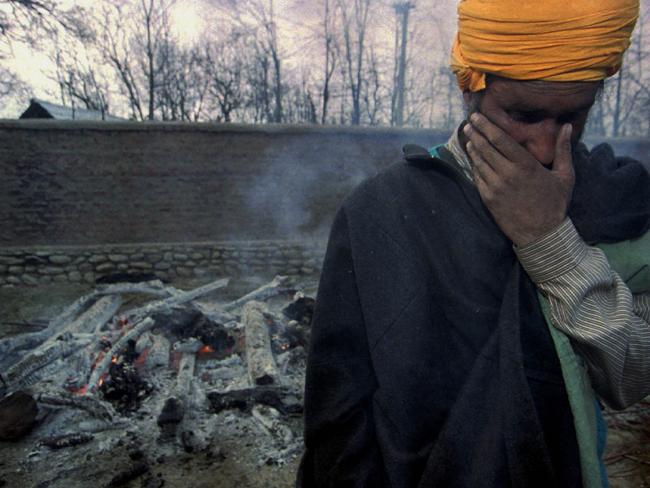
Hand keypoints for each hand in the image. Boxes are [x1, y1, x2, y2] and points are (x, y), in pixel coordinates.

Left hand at [464, 113, 573, 246]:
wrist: (541, 234)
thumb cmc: (555, 203)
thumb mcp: (565, 175)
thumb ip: (563, 149)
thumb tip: (568, 126)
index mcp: (526, 165)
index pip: (501, 139)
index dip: (486, 126)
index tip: (477, 116)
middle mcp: (508, 174)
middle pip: (486, 147)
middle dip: (475, 132)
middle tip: (468, 122)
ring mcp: (496, 187)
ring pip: (479, 161)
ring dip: (472, 147)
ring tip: (469, 136)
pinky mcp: (488, 199)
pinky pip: (477, 177)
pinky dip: (474, 165)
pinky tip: (473, 157)